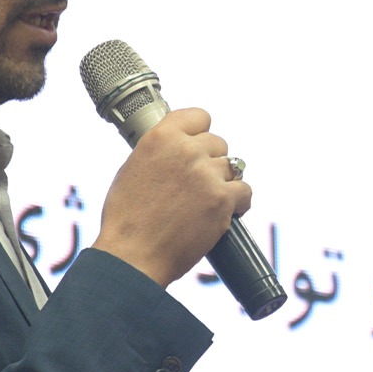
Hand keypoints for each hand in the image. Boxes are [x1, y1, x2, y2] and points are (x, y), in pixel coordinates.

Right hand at [91, 106, 252, 285]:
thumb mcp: (133, 169)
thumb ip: (159, 152)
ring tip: (206, 202)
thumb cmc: (127, 219)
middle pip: (218, 143)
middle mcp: (186, 150)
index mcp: (161, 137)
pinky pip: (245, 192)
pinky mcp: (222, 199)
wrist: (133, 255)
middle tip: (197, 185)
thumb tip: (176, 148)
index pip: (199, 117)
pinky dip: (239, 203)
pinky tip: (224, 212)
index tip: (199, 145)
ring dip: (223, 183)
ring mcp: (206, 174)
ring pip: (233, 167)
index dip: (201, 132)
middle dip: (211, 162)